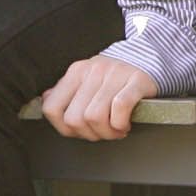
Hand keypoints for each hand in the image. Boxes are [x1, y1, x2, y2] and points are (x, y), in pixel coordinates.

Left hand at [41, 55, 156, 139]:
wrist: (149, 61)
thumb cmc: (116, 78)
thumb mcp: (86, 80)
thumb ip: (66, 92)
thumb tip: (45, 99)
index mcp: (76, 72)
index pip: (52, 108)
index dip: (64, 128)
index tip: (80, 131)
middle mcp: (92, 70)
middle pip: (75, 119)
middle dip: (89, 134)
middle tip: (102, 132)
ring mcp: (114, 74)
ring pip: (95, 117)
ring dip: (107, 132)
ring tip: (115, 129)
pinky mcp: (136, 80)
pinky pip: (120, 107)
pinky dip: (120, 124)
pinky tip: (125, 124)